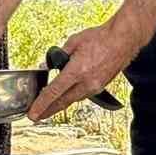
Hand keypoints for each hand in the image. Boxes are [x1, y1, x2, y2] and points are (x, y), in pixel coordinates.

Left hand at [27, 21, 141, 122]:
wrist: (123, 39)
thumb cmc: (100, 37)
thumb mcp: (74, 41)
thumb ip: (59, 54)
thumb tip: (49, 64)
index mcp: (77, 71)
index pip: (54, 92)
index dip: (41, 104)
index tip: (32, 113)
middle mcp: (86, 82)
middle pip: (63, 102)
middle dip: (47, 111)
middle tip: (36, 117)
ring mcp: (95, 86)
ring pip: (73, 99)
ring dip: (60, 104)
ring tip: (49, 108)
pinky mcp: (101, 86)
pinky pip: (83, 95)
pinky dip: (73, 97)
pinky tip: (67, 96)